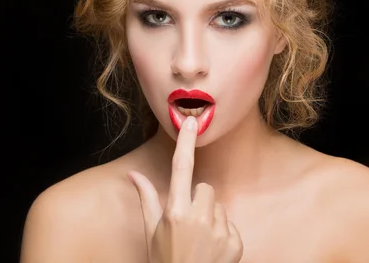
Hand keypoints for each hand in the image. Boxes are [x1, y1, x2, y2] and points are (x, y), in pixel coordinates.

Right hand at [128, 116, 243, 262]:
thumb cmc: (164, 260)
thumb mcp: (151, 231)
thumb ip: (146, 199)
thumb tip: (133, 174)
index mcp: (175, 211)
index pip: (181, 167)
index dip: (186, 141)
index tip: (191, 120)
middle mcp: (199, 217)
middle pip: (205, 188)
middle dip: (198, 200)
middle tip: (188, 223)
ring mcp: (219, 230)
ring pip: (219, 206)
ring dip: (211, 217)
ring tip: (199, 239)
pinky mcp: (235, 242)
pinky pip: (230, 224)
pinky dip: (223, 234)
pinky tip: (212, 250)